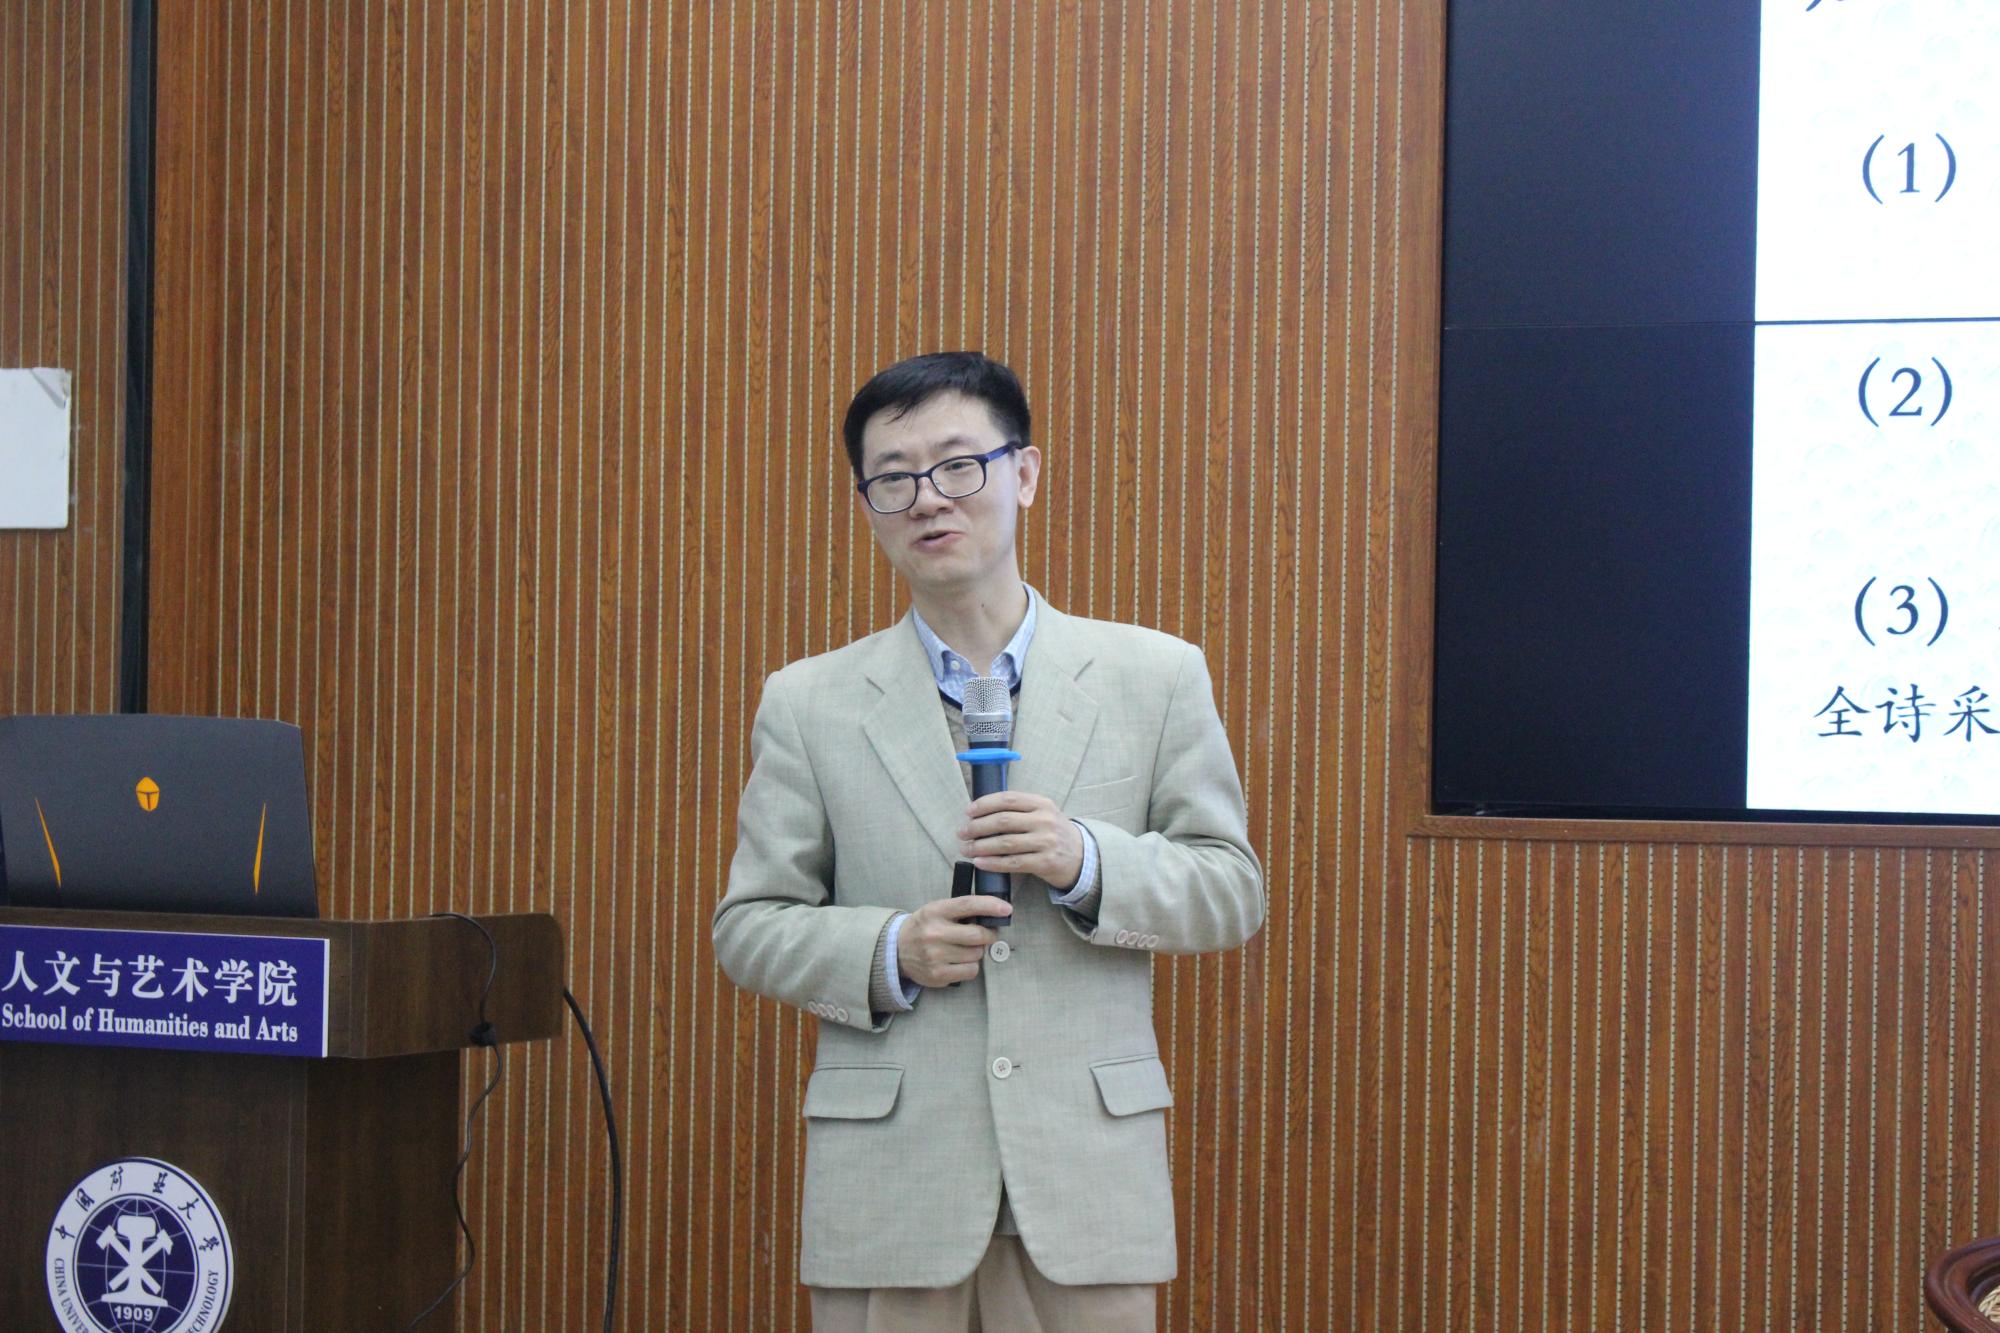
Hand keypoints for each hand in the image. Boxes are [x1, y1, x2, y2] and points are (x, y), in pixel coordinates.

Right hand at [897, 895, 1011, 987]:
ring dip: (978, 951)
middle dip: (990, 935)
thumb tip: (994, 912)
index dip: (990, 906)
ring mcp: (935, 956)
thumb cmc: (925, 927)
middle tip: (988, 934)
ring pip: (977, 955)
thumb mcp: (937, 910)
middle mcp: (934, 933)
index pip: (967, 905)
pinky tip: (960, 961)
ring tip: (966, 948)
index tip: (1006, 909)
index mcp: (935, 912)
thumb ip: (960, 910)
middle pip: (977, 935)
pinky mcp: (938, 974)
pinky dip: (971, 966)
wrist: (897, 950)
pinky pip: (970, 971)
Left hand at [960, 791, 1084, 889]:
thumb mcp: (1042, 813)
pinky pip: (1013, 863)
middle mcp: (1045, 820)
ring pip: (1005, 843)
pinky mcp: (1045, 862)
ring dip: (980, 846)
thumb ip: (1018, 810)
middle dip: (977, 827)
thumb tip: (978, 812)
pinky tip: (979, 862)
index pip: (1008, 799)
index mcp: (1041, 803)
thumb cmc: (1052, 832)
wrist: (1080, 856)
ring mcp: (1047, 842)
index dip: (984, 804)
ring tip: (966, 849)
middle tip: (962, 833)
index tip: (968, 812)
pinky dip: (993, 863)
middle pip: (1003, 821)